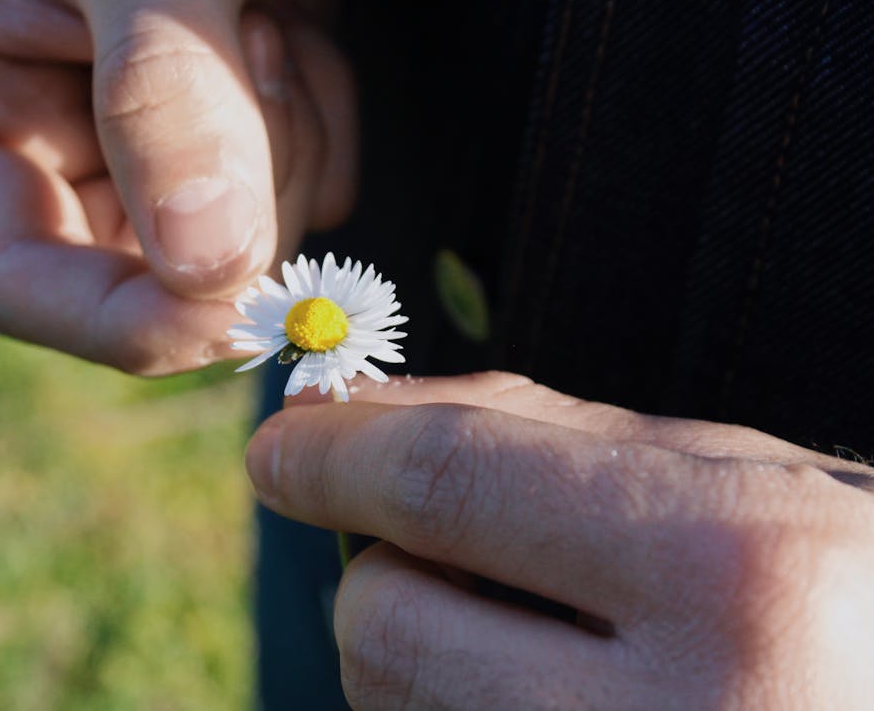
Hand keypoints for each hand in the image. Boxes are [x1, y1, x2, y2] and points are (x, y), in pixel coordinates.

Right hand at [0, 0, 354, 374]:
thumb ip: (164, 90)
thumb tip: (209, 268)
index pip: (18, 285)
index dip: (129, 321)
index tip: (239, 300)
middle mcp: (39, 151)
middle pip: (152, 281)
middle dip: (240, 185)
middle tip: (255, 37)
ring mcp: (137, 158)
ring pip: (240, 253)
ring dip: (287, 137)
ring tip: (261, 11)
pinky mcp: (217, 149)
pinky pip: (297, 203)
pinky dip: (323, 125)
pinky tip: (291, 28)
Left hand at [247, 372, 873, 708]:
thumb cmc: (845, 590)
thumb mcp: (730, 477)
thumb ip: (537, 435)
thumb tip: (354, 414)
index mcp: (736, 572)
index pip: (451, 485)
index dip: (338, 454)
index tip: (280, 445)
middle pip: (386, 626)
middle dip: (384, 568)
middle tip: (454, 552)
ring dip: (421, 651)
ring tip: (544, 640)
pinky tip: (546, 694)